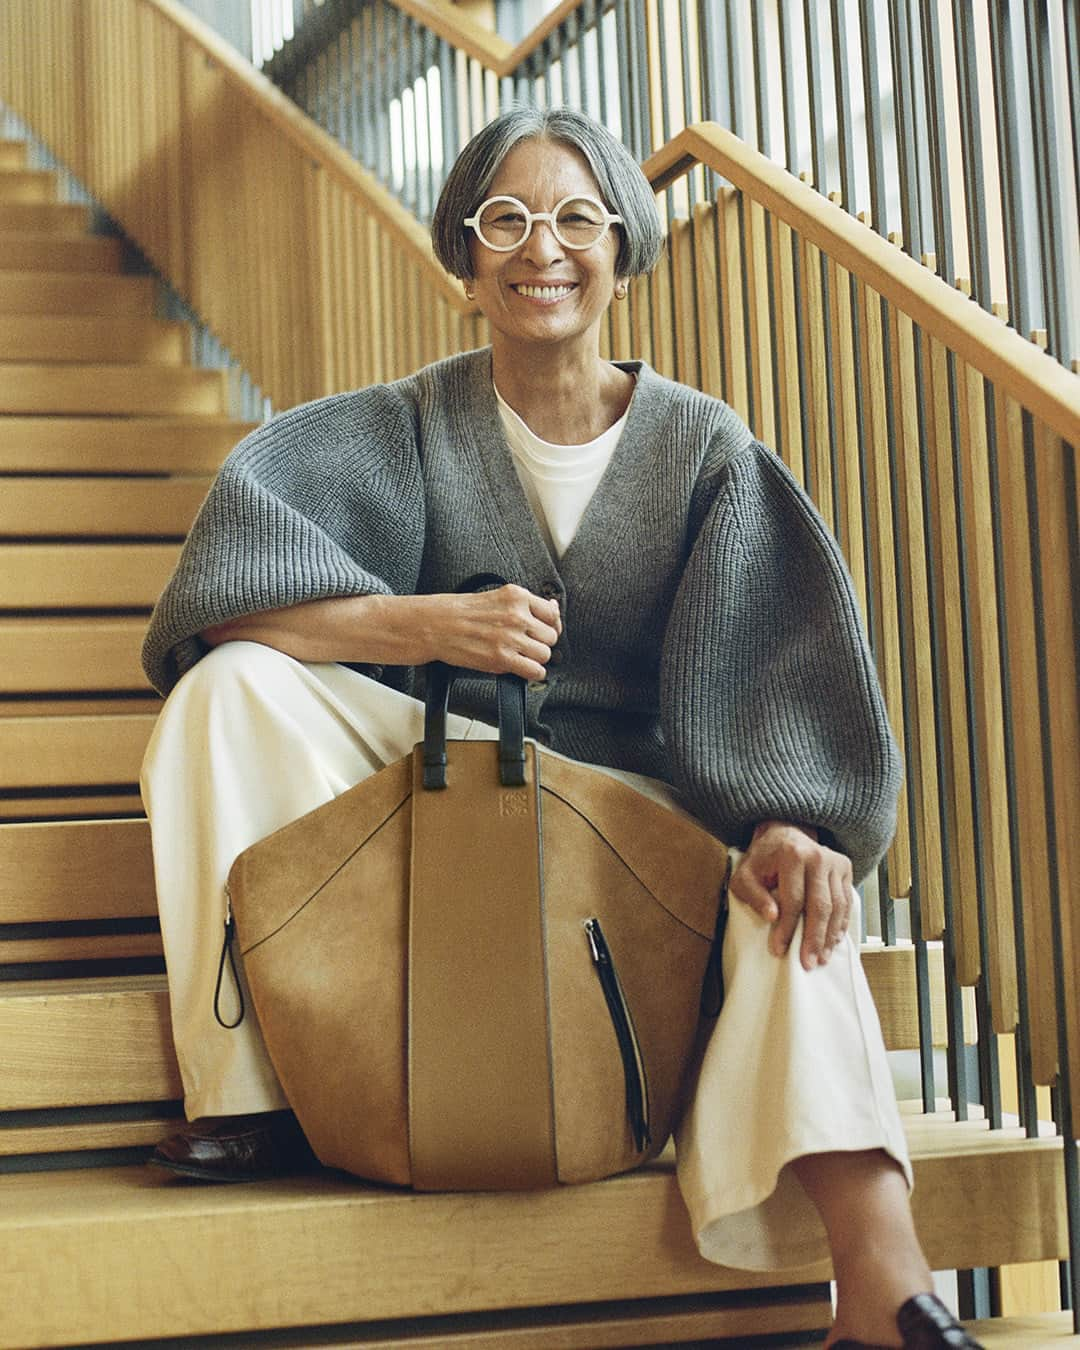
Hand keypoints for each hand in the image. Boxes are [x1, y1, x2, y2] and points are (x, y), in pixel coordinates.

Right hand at [417, 584, 561, 680]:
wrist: (436, 625)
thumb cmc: (461, 611)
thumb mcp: (497, 596)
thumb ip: (525, 604)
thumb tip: (552, 608)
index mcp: (517, 596)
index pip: (552, 613)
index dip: (551, 625)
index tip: (546, 630)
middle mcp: (517, 615)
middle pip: (551, 636)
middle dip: (541, 642)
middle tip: (528, 644)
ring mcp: (510, 638)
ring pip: (545, 654)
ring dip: (536, 658)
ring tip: (522, 656)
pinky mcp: (502, 658)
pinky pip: (535, 671)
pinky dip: (533, 673)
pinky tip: (523, 669)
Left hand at [729, 820, 854, 969]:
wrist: (784, 832)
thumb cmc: (763, 859)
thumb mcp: (745, 875)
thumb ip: (753, 895)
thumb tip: (772, 916)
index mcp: (792, 855)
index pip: (793, 900)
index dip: (787, 928)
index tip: (779, 949)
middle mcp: (818, 856)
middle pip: (821, 906)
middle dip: (814, 939)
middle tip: (808, 963)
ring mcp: (835, 861)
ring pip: (838, 906)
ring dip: (830, 936)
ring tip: (821, 957)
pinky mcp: (845, 867)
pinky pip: (847, 901)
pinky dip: (841, 924)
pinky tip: (833, 941)